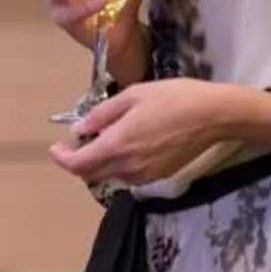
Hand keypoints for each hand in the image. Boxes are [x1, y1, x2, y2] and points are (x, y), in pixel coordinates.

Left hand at [51, 78, 270, 190]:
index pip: (78, 164)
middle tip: (79, 141)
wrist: (214, 116)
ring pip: (110, 174)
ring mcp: (144, 175)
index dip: (62, 158)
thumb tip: (80, 129)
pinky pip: (129, 174)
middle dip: (78, 160)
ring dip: (101, 161)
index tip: (56, 147)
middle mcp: (127, 166)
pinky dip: (120, 163)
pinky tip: (130, 144)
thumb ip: (102, 114)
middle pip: (91, 174)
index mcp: (117, 144)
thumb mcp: (134, 95)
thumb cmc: (174, 97)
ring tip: (108, 137)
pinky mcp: (158, 176)